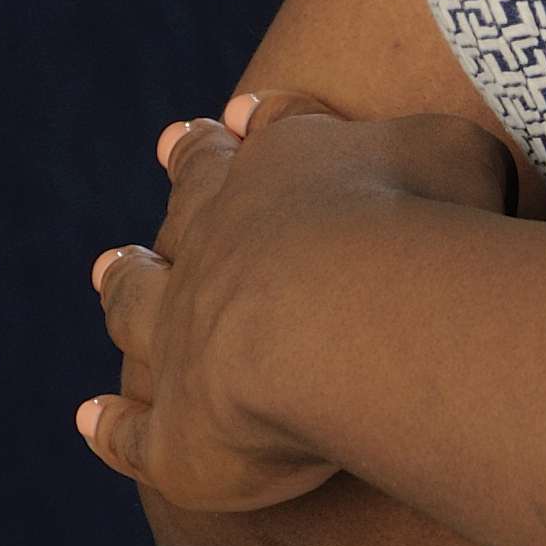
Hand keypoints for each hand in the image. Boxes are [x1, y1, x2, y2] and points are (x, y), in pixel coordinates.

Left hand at [78, 99, 513, 511]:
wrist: (340, 319)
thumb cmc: (414, 226)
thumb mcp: (454, 155)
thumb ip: (436, 152)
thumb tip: (436, 165)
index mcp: (281, 171)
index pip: (268, 135)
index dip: (254, 126)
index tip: (235, 114)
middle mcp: (216, 244)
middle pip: (191, 204)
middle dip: (184, 176)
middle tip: (166, 150)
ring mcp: (183, 334)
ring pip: (138, 300)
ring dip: (125, 282)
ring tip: (110, 268)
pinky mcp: (176, 432)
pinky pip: (133, 432)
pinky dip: (112, 426)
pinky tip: (91, 419)